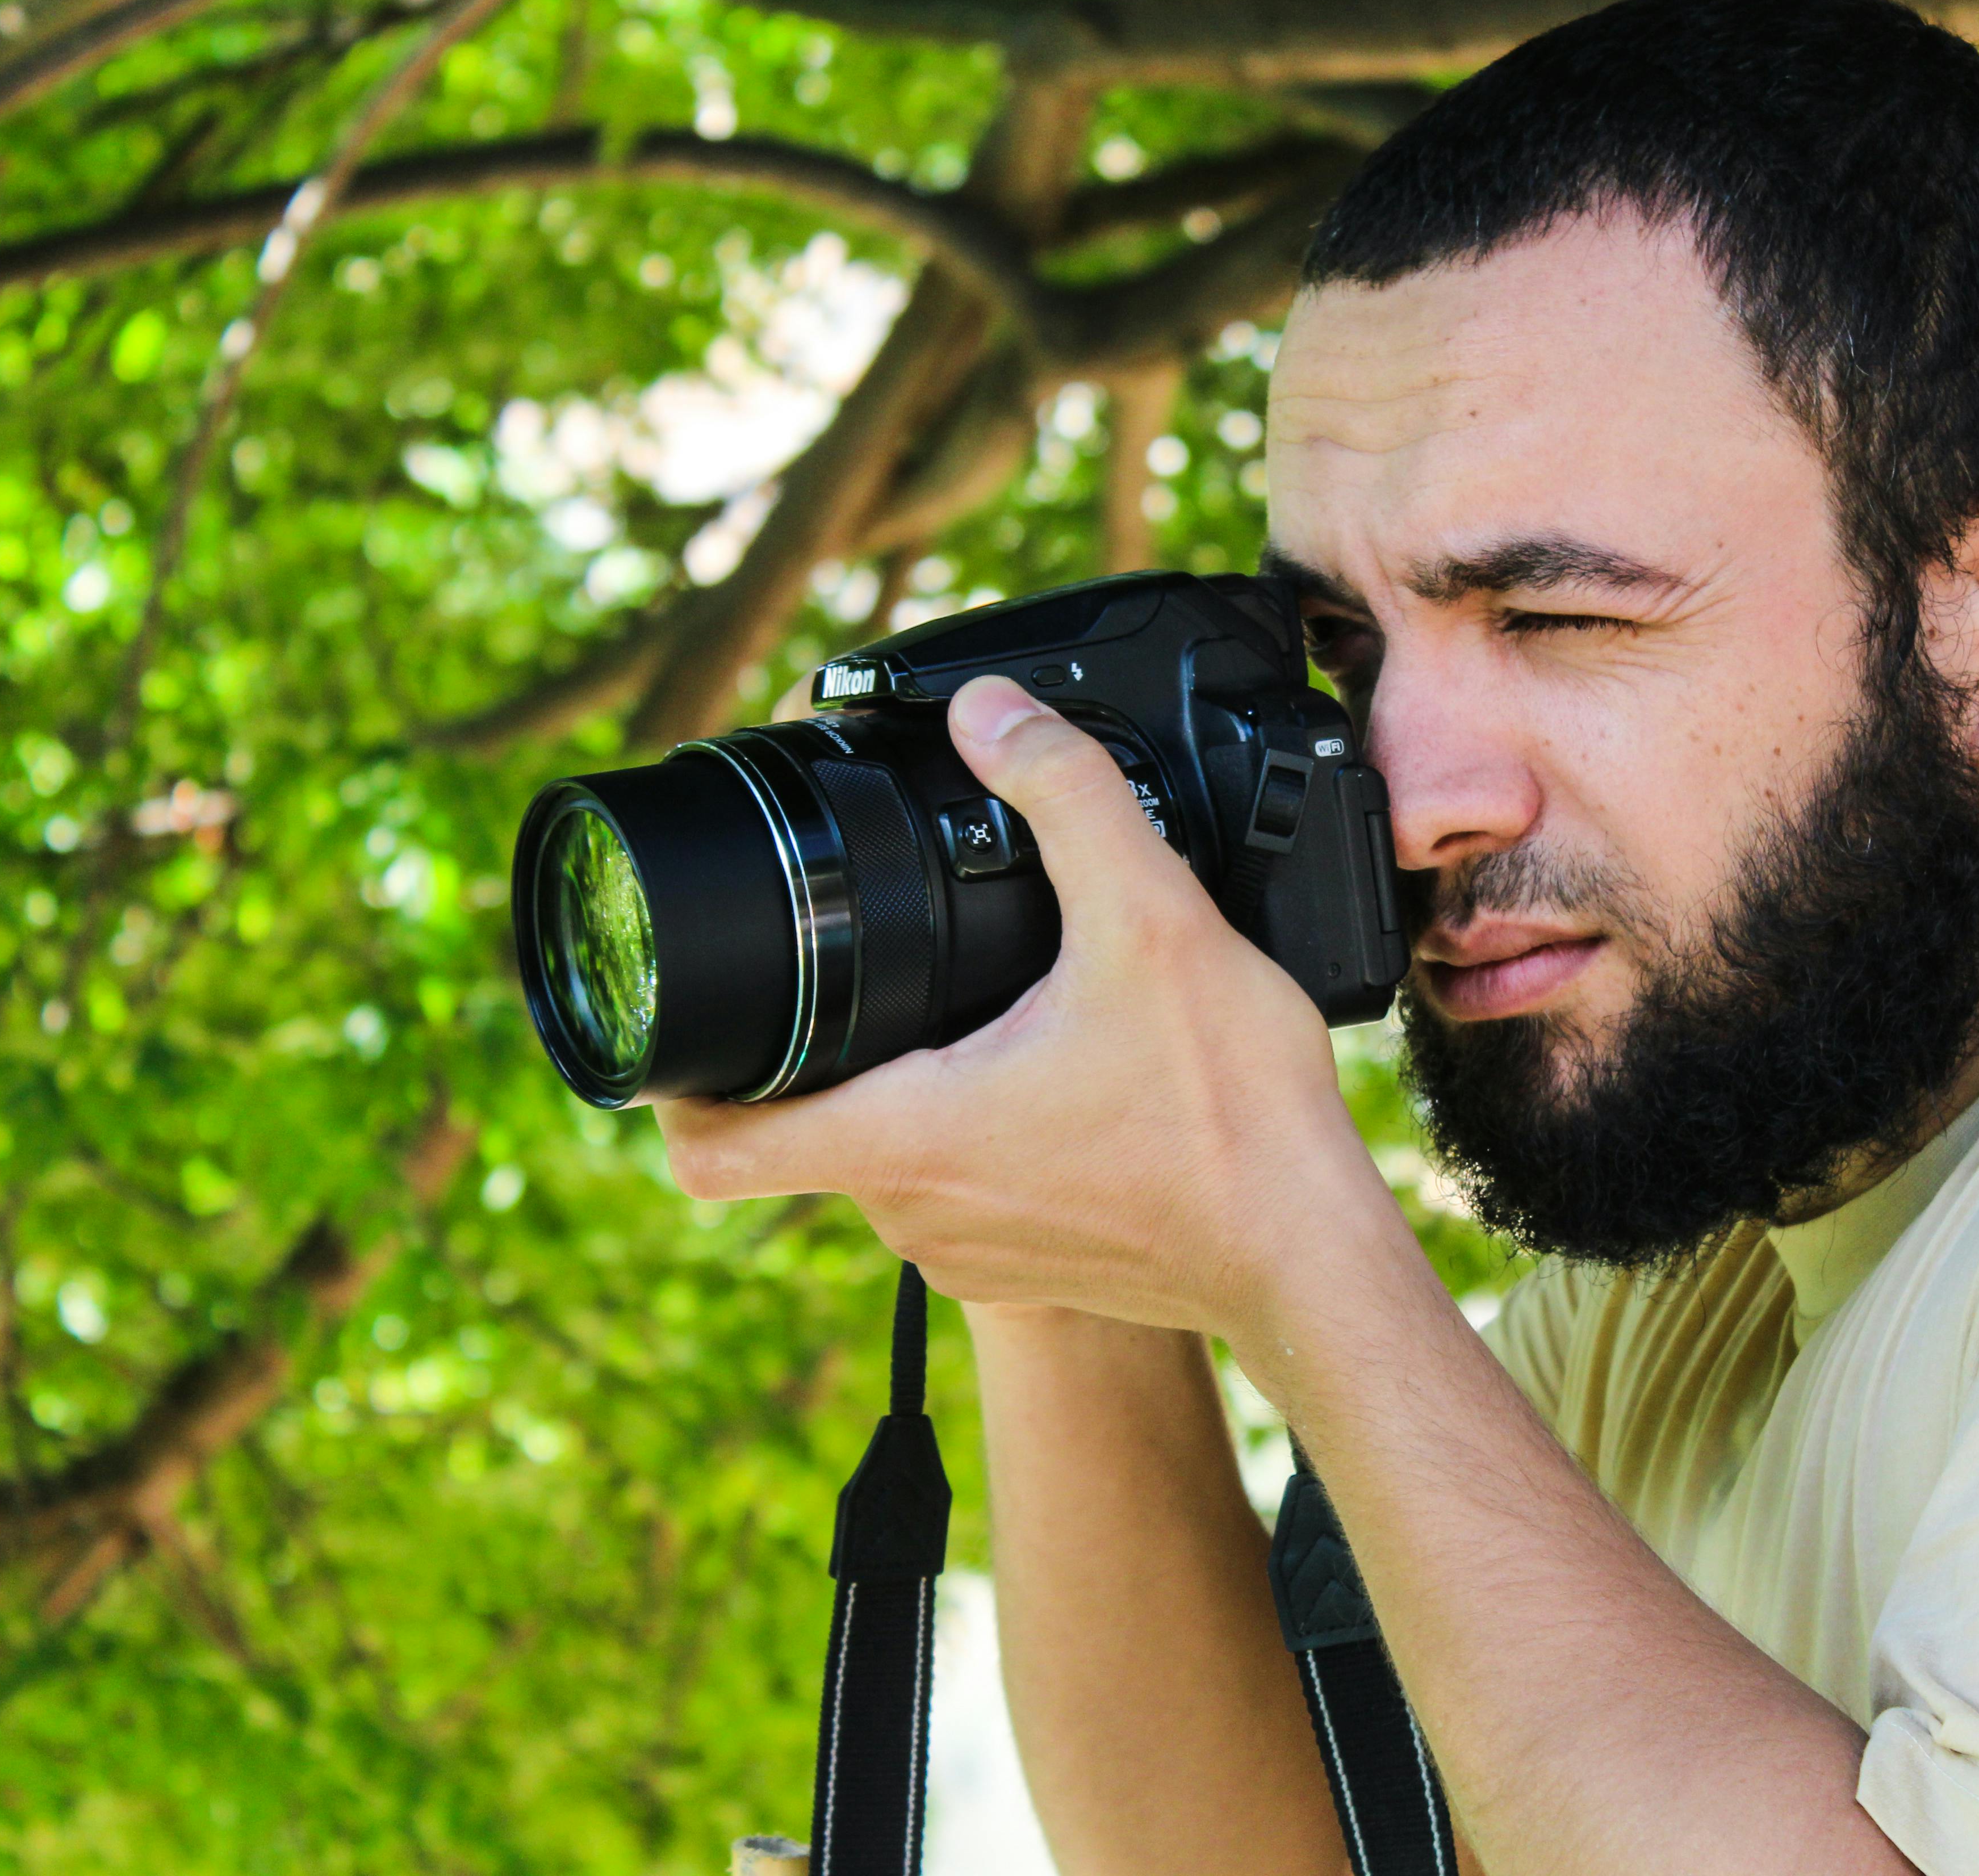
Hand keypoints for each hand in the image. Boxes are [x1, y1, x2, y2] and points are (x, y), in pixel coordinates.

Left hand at [656, 676, 1410, 1342]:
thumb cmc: (1232, 1115)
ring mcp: (963, 1255)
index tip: (690, 1012)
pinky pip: (953, 1194)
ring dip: (899, 1086)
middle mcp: (910, 1214)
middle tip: (859, 961)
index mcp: (905, 1138)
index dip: (666, 1082)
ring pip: (880, 1159)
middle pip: (796, 1130)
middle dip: (814, 1045)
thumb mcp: (1153, 918)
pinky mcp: (1021, 1270)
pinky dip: (969, 1135)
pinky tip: (1039, 1075)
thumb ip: (1066, 795)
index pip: (706, 1149)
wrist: (1313, 1257)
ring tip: (968, 1010)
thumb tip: (987, 708)